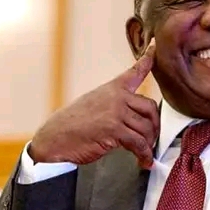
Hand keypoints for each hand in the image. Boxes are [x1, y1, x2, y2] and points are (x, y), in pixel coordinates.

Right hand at [29, 42, 158, 167]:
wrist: (55, 138)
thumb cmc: (72, 125)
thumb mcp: (94, 105)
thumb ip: (114, 105)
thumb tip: (133, 118)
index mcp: (112, 89)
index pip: (133, 72)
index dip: (147, 60)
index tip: (155, 49)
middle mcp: (116, 97)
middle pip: (151, 108)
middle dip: (155, 126)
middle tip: (151, 139)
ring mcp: (116, 112)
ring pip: (147, 128)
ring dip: (149, 144)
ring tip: (145, 153)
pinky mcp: (114, 130)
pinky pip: (139, 143)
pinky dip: (144, 154)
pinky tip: (143, 161)